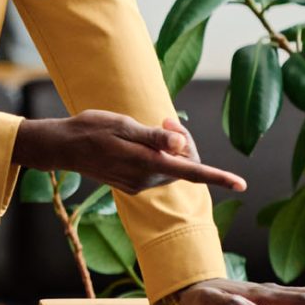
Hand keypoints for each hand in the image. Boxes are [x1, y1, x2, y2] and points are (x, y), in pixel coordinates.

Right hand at [13, 111, 245, 193]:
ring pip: (170, 167)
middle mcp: (146, 179)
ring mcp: (138, 184)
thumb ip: (154, 138)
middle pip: (183, 164)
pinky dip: (156, 155)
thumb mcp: (124, 125)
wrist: (63, 147)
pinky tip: (139, 142)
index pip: (192, 172)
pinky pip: (156, 170)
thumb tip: (181, 145)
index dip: (219, 176)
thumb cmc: (91, 129)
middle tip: (165, 120)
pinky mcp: (131, 184)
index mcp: (147, 164)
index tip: (241, 184)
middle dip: (183, 142)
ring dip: (169, 148)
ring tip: (151, 126)